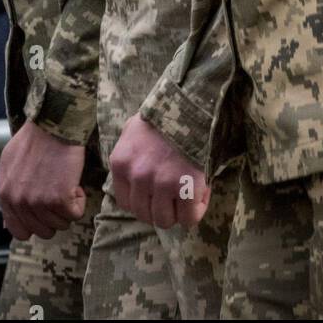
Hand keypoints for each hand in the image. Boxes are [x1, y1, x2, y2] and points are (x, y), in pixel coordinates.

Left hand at [0, 119, 85, 240]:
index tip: (45, 210)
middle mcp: (20, 202)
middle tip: (58, 191)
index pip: (19, 232)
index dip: (35, 224)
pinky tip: (74, 183)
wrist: (53, 123)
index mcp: (6, 195)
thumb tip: (7, 225)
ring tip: (64, 181)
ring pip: (61, 224)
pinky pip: (75, 214)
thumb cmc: (34, 139)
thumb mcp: (9, 164)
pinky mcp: (59, 199)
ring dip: (67, 206)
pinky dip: (79, 200)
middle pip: (43, 231)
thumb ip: (8, 194)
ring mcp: (39, 202)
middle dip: (54, 214)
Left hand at [110, 115, 210, 229]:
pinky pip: (189, 217)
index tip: (157, 195)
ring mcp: (161, 183)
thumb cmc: (164, 113)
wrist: (191, 102)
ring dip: (177, 212)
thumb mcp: (133, 128)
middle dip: (160, 209)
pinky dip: (196, 210)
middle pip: (144, 215)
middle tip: (175, 196)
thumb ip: (128, 153)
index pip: (126, 203)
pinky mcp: (186, 187)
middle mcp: (137, 176)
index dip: (144, 202)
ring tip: (188, 194)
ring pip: (164, 220)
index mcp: (121, 163)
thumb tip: (130, 175)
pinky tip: (201, 193)